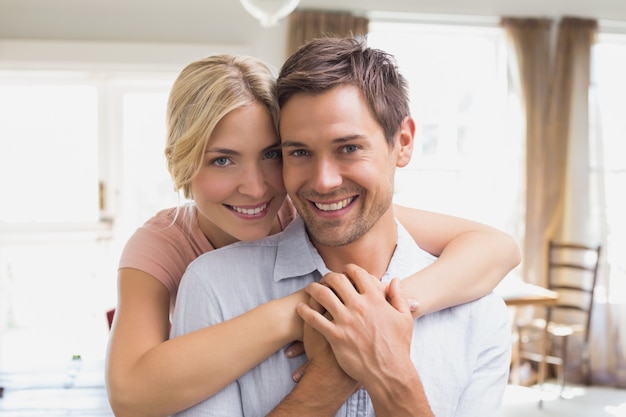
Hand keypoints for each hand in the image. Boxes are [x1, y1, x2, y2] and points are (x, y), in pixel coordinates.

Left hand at [297, 264, 414, 387]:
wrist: (389, 372)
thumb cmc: (398, 346)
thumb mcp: (404, 318)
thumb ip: (398, 296)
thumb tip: (394, 280)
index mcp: (375, 299)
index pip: (357, 274)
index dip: (349, 269)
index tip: (344, 271)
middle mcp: (359, 306)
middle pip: (337, 280)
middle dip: (328, 277)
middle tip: (324, 279)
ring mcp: (345, 321)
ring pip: (322, 295)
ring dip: (314, 289)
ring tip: (309, 288)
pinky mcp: (335, 336)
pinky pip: (314, 319)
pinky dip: (305, 311)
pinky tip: (301, 309)